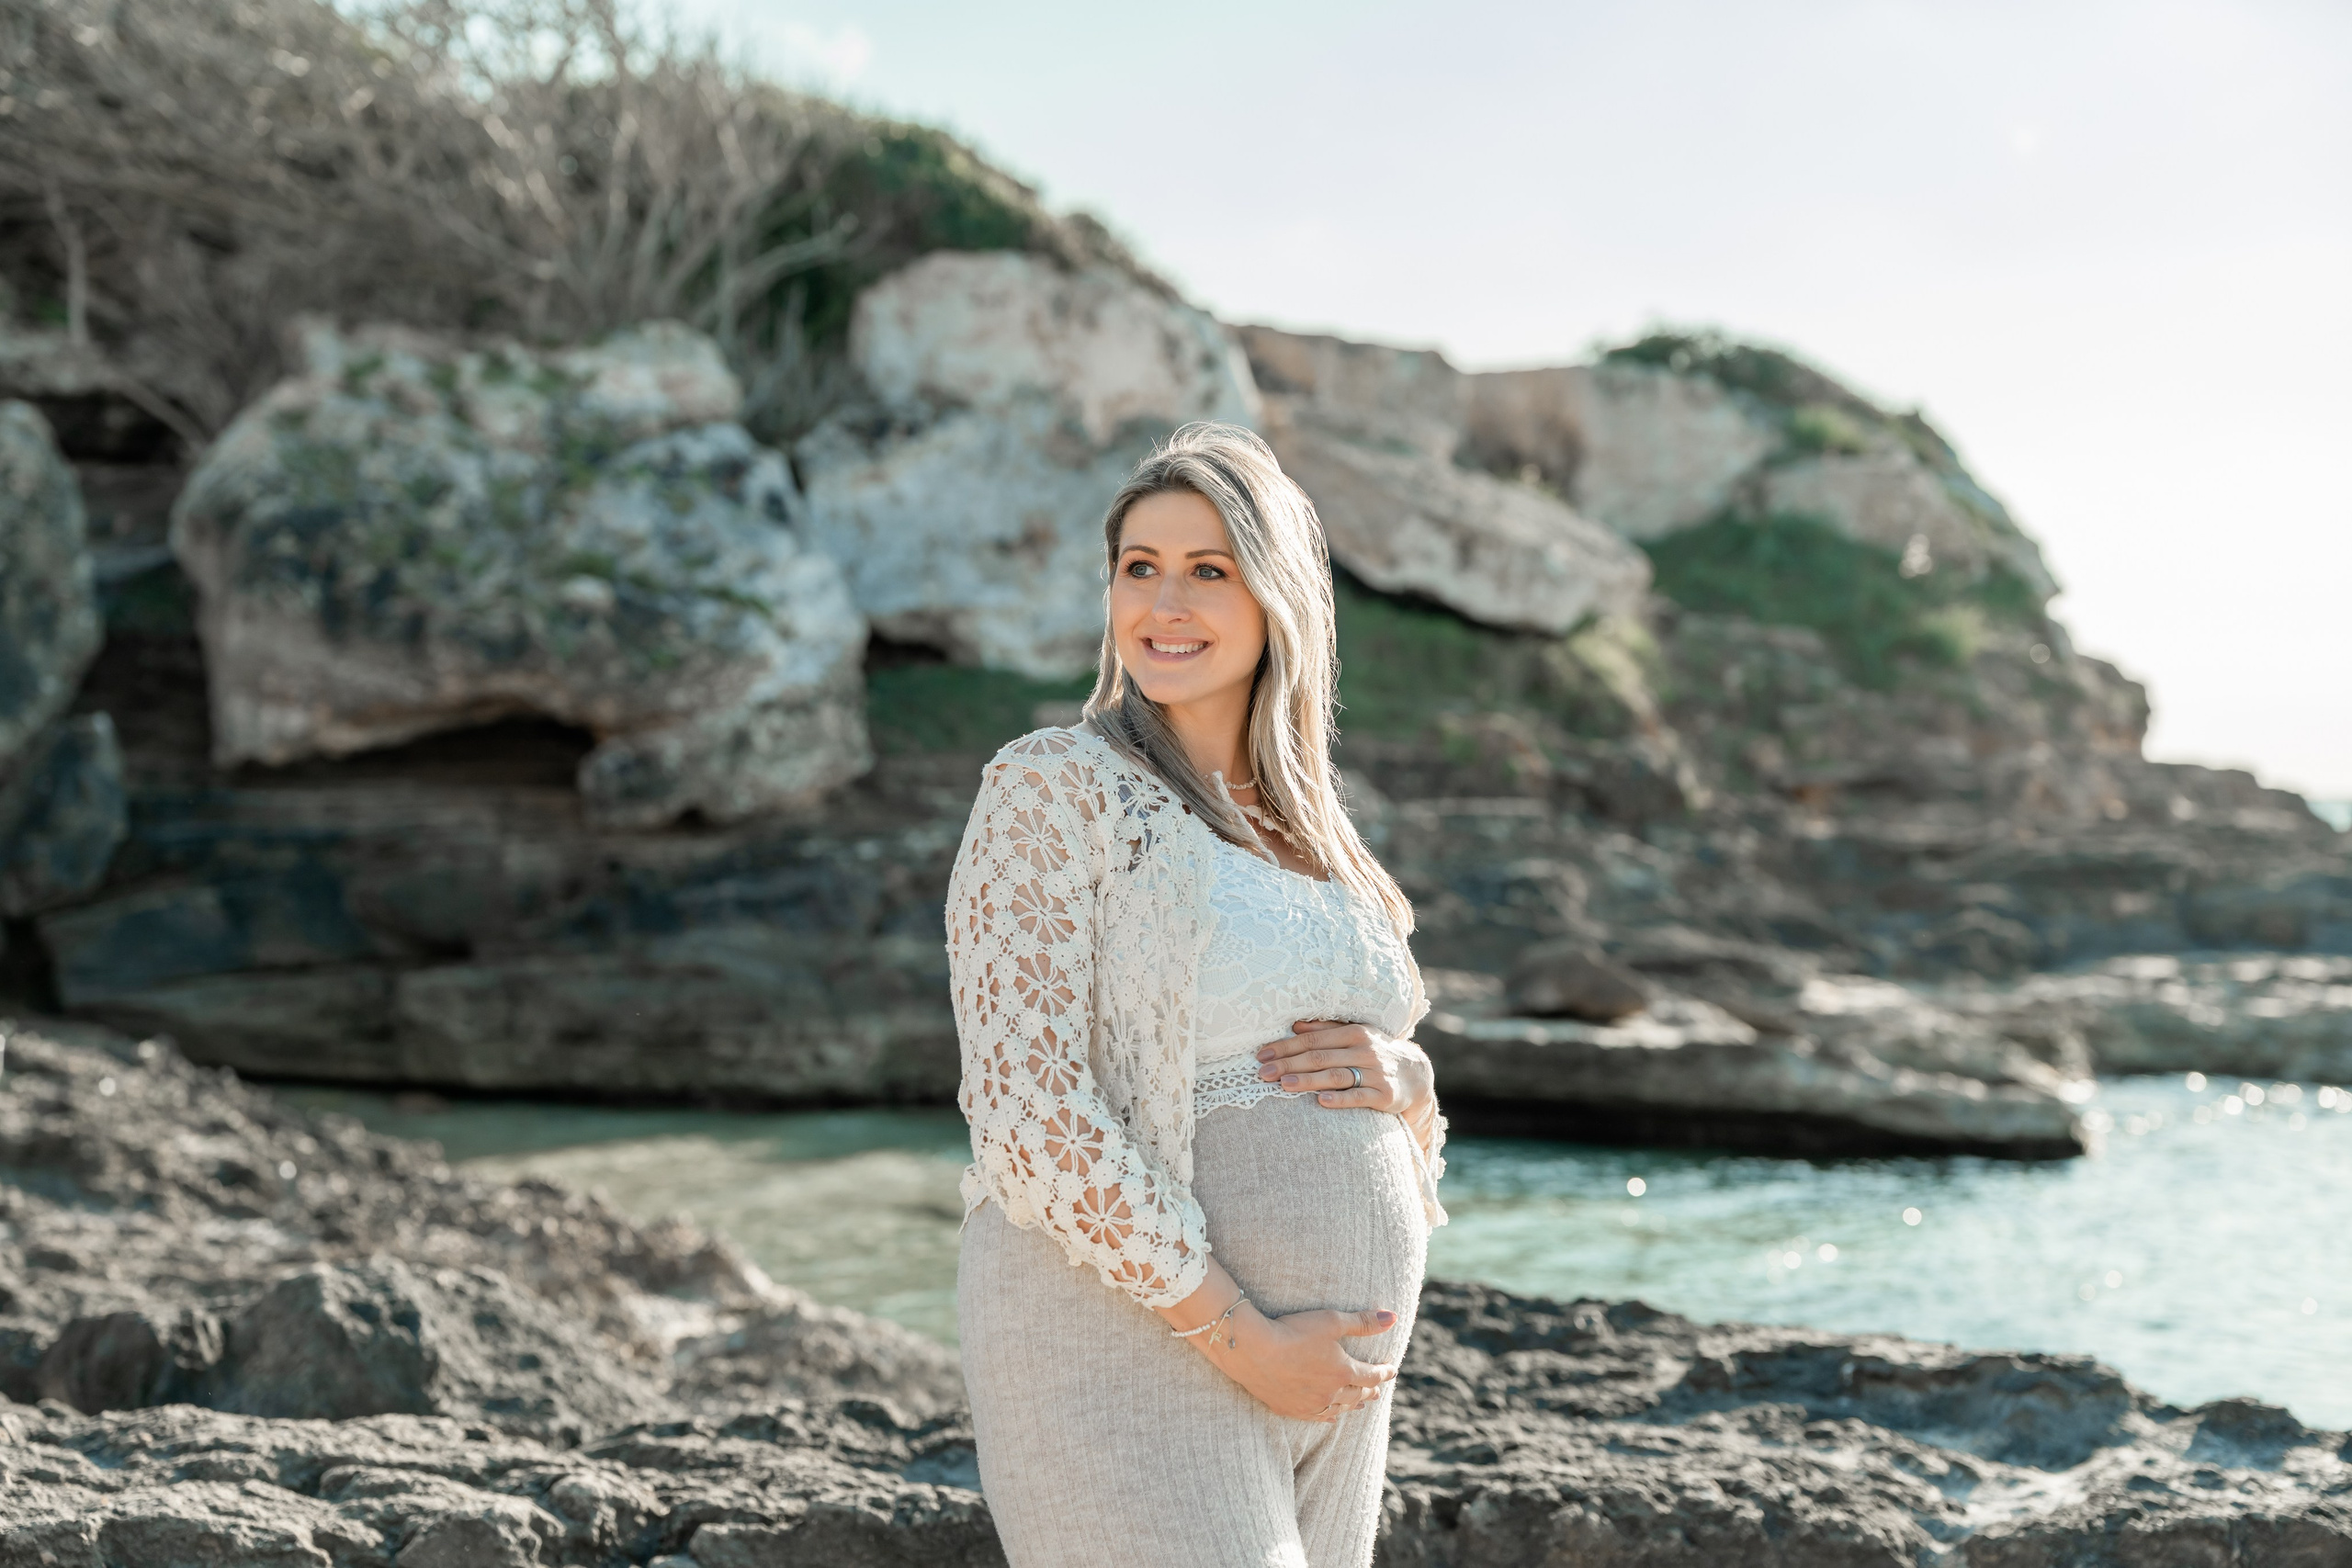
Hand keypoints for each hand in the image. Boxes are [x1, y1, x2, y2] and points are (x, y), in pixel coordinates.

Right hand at [1210, 1301, 1398, 1422]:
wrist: (1253, 1350)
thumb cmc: (1293, 1331)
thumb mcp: (1332, 1321)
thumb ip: (1363, 1322)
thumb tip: (1392, 1318)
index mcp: (1344, 1372)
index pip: (1372, 1375)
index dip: (1383, 1372)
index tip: (1391, 1370)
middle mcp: (1331, 1393)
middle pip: (1357, 1394)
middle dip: (1370, 1391)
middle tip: (1378, 1391)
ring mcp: (1310, 1404)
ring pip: (1339, 1408)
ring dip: (1352, 1405)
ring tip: (1360, 1405)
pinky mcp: (1290, 1409)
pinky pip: (1316, 1418)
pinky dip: (1328, 1417)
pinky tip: (1331, 1418)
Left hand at [1258, 1020, 1434, 1118]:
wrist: (1416, 1075)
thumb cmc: (1376, 1053)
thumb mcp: (1355, 1035)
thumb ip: (1326, 1030)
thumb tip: (1295, 1024)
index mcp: (1354, 1033)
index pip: (1313, 1040)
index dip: (1286, 1047)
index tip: (1262, 1055)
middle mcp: (1364, 1050)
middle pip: (1320, 1057)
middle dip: (1289, 1064)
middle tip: (1263, 1073)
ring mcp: (1375, 1072)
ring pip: (1336, 1076)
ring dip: (1308, 1080)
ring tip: (1283, 1085)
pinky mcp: (1384, 1095)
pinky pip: (1359, 1097)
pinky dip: (1340, 1099)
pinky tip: (1322, 1102)